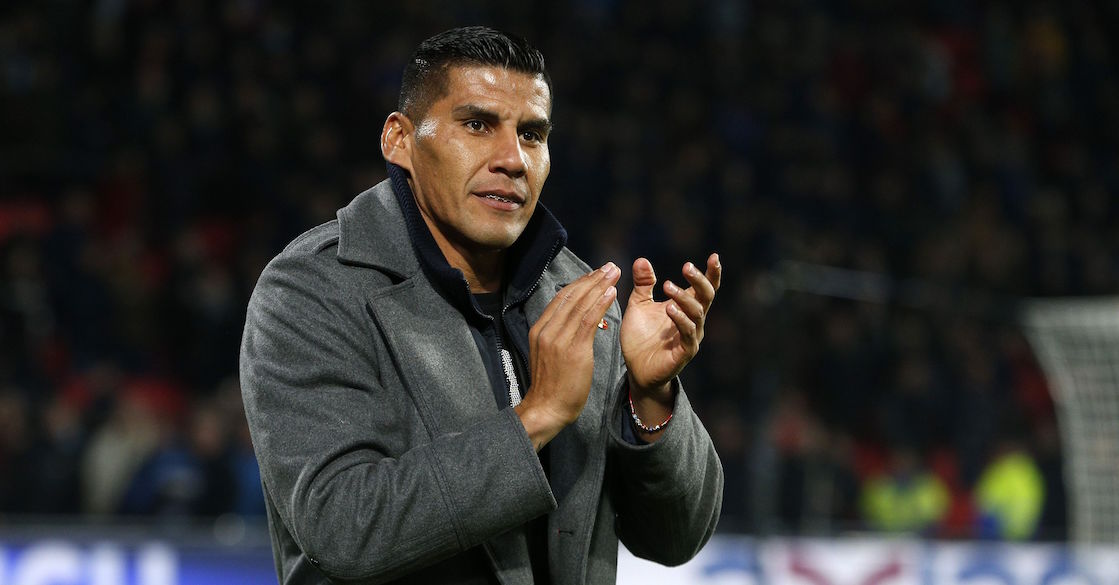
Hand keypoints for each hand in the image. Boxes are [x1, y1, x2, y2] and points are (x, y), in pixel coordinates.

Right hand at [516, 262, 620, 449]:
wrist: (546, 409)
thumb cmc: (552, 386)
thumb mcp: (550, 355)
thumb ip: (560, 336)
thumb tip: (577, 322)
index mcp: (540, 329)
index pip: (561, 299)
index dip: (580, 283)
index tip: (596, 273)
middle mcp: (547, 330)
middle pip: (571, 297)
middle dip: (592, 279)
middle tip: (609, 266)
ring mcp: (558, 339)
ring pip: (580, 305)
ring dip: (599, 286)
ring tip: (614, 273)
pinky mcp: (572, 349)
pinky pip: (587, 321)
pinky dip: (600, 304)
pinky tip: (611, 293)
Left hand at [621, 254, 721, 400]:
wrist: (635, 369)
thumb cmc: (640, 337)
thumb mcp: (638, 305)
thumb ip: (643, 284)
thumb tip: (641, 260)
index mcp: (686, 308)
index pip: (704, 288)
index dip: (712, 273)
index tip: (714, 256)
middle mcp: (693, 321)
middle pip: (706, 297)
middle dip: (700, 280)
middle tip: (687, 266)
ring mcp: (691, 337)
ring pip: (697, 313)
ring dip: (684, 298)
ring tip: (667, 285)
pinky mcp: (684, 352)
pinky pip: (688, 334)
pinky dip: (680, 320)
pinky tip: (669, 308)